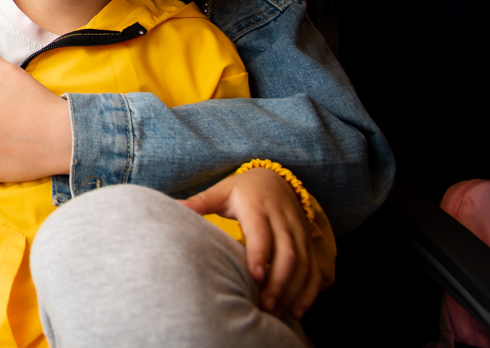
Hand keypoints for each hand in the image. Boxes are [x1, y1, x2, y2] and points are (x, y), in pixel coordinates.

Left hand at [182, 168, 331, 318]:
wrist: (275, 178)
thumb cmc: (242, 190)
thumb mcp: (221, 191)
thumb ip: (200, 202)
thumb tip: (174, 206)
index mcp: (258, 208)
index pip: (262, 232)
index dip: (261, 254)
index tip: (255, 276)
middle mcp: (283, 221)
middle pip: (287, 253)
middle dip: (279, 281)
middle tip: (265, 305)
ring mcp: (299, 233)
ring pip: (303, 263)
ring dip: (293, 289)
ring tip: (278, 312)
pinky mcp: (308, 243)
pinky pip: (314, 269)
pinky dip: (310, 291)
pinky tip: (297, 310)